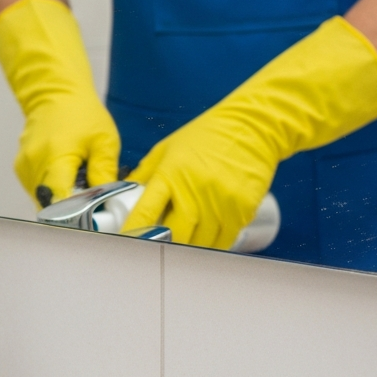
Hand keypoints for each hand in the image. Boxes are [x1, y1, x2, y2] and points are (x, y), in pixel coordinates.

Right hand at [0, 0, 118, 205]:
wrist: (55, 94)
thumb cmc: (81, 114)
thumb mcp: (104, 142)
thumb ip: (104, 173)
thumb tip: (108, 203)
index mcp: (55, 156)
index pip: (58, 201)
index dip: (75, 215)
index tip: (92, 219)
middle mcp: (33, 165)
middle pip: (51, 205)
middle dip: (72, 210)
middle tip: (92, 204)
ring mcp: (24, 168)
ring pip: (43, 200)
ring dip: (62, 200)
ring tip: (79, 185)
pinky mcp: (22, 170)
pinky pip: (38, 191)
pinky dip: (54, 191)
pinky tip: (67, 178)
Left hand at [124, 112, 278, 249]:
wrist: (253, 127)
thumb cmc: (208, 135)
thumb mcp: (167, 148)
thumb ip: (145, 173)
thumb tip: (124, 194)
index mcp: (171, 174)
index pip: (146, 211)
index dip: (133, 232)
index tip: (126, 242)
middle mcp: (195, 191)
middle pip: (173, 235)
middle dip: (163, 245)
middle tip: (157, 249)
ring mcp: (221, 203)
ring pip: (199, 244)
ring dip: (188, 249)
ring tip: (182, 244)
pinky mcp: (242, 211)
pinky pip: (223, 242)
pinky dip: (212, 246)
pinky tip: (205, 240)